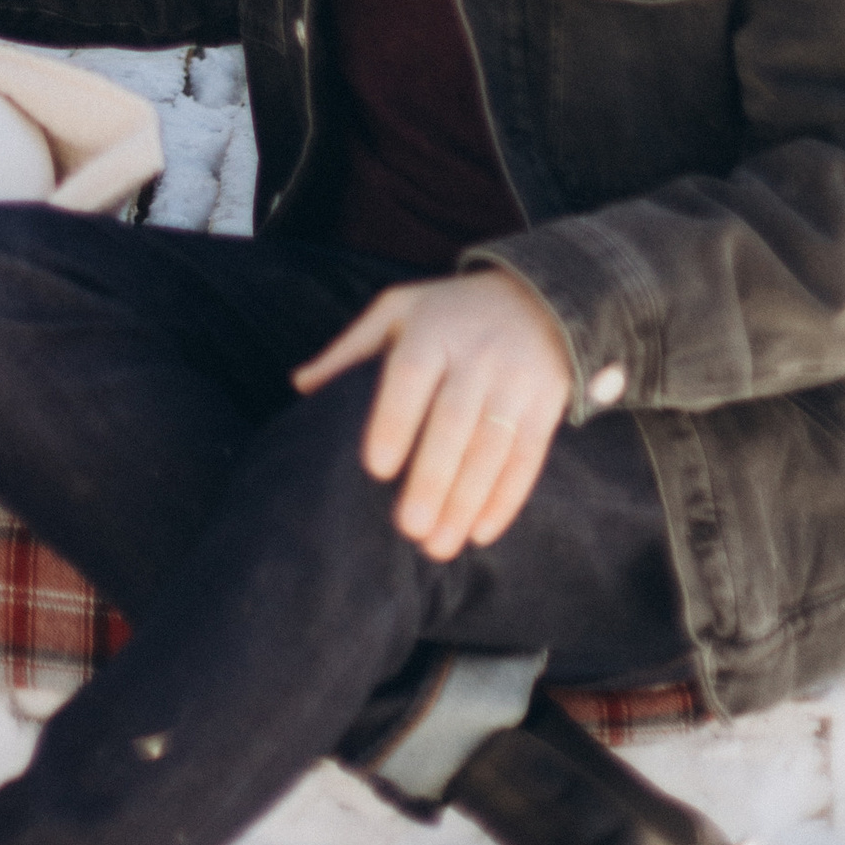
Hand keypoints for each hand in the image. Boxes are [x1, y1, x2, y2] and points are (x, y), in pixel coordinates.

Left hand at [293, 273, 575, 559]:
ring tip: (439, 546)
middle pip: (454, 422)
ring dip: (466, 501)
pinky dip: (506, 499)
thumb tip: (299, 385)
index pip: (411, 375)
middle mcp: (477, 355)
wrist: (537, 298)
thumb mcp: (397, 311)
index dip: (394, 421)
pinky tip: (480, 533)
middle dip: (433, 478)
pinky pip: (527, 458)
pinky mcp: (545, 407)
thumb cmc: (447, 313)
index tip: (376, 469)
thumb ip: (351, 349)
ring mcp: (515, 382)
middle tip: (409, 528)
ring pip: (491, 448)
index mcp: (431, 330)